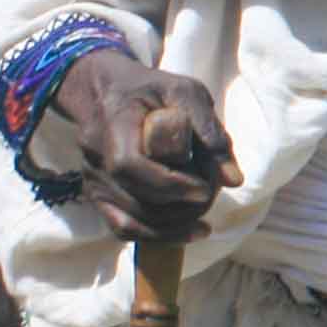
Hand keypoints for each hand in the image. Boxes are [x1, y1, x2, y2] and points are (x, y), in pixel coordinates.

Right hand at [57, 49, 240, 244]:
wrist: (105, 91)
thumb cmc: (152, 90)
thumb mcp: (186, 93)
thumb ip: (211, 133)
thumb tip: (234, 181)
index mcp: (114, 123)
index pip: (129, 165)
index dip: (168, 184)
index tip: (204, 189)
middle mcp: (95, 155)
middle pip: (133, 197)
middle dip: (178, 208)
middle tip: (210, 199)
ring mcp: (93, 178)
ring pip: (128, 220)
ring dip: (172, 226)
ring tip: (204, 217)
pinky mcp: (97, 194)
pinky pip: (122, 227)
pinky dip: (157, 236)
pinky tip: (190, 231)